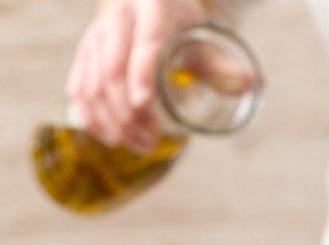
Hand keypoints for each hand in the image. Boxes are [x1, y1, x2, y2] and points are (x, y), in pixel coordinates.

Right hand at [66, 0, 207, 152]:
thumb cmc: (176, 20)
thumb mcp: (198, 32)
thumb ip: (217, 62)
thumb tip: (250, 85)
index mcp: (152, 5)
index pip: (145, 41)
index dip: (142, 73)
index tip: (146, 105)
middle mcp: (117, 18)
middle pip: (112, 72)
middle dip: (129, 115)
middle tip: (151, 143)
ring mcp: (95, 37)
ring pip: (91, 86)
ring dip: (113, 124)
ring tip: (138, 145)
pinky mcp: (84, 54)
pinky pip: (78, 91)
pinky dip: (91, 119)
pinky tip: (111, 138)